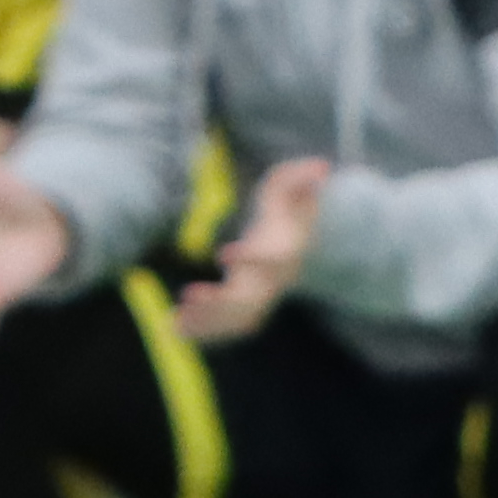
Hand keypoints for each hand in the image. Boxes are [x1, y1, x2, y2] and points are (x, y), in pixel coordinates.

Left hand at [173, 156, 323, 346]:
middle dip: (223, 302)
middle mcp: (273, 280)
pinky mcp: (246, 305)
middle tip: (190, 295)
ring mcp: (260, 296)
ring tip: (175, 322)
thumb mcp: (291, 190)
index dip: (253, 259)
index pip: (273, 260)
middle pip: (253, 300)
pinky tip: (176, 329)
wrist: (295, 244)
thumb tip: (321, 167)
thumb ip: (300, 178)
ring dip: (208, 323)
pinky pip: (228, 325)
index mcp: (284, 252)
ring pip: (238, 319)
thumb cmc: (288, 213)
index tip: (226, 254)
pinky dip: (205, 330)